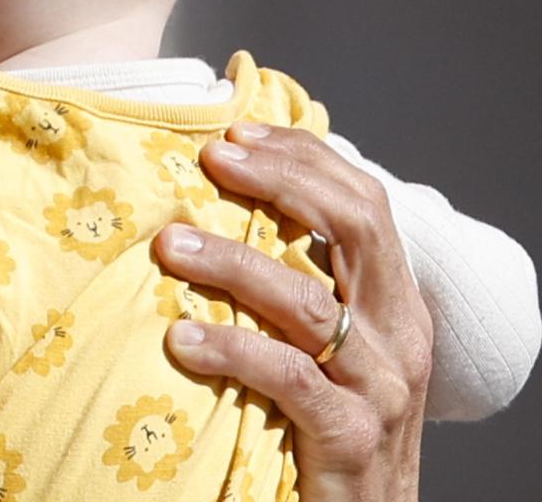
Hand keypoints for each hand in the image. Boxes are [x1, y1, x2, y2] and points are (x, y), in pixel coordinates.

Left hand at [155, 123, 432, 501]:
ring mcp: (379, 386)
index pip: (365, 201)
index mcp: (393, 299)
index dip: (304, 157)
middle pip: (354, 228)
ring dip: (232, 263)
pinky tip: (180, 337)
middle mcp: (397, 333)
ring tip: (169, 244)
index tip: (236, 132)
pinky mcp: (349, 434)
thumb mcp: (324, 342)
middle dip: (279, 181)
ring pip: (308, 301)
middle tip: (210, 159)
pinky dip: (231, 349)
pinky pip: (289, 377)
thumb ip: (292, 282)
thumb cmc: (325, 419)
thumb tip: (216, 209)